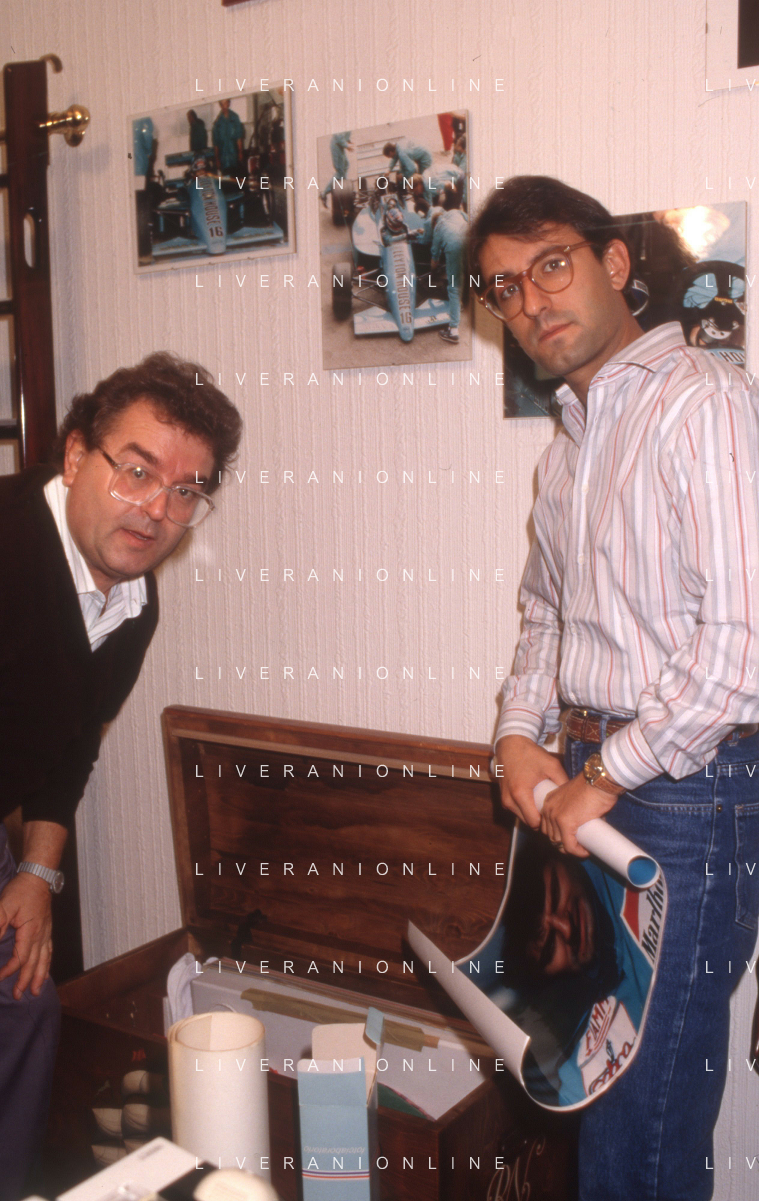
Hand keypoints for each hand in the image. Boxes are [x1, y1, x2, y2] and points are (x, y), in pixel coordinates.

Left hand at [0, 873, 52, 998]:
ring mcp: (46, 932)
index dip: (9, 971)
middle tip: (19, 995)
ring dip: (40, 976)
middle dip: (26, 981)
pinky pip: (49, 951)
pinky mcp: (47, 929)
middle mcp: (41, 935)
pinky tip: (45, 969)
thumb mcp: (4, 907)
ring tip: (36, 991)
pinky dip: (47, 963)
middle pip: (34, 963)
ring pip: (44, 959)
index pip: (20, 958)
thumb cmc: (21, 891)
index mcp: (31, 932)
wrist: (38, 877)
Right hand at [496, 734, 568, 830]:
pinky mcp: (503, 797)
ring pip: (522, 817)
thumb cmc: (530, 754)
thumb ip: (562, 782)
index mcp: (520, 793)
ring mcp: (504, 799)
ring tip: (544, 805)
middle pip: (528, 822)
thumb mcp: (551, 765)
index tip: (556, 816)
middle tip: (553, 812)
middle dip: (541, 820)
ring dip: (532, 814)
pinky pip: (517, 810)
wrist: (510, 744)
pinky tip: (535, 799)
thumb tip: (572, 797)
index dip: (547, 822)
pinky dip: (526, 808)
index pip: (534, 822)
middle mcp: (509, 800)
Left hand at [539, 773, 618, 856]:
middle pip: (550, 835)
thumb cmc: (593, 786)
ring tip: (582, 849)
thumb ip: (574, 810)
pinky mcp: (565, 823)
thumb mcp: (576, 798)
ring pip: (558, 842)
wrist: (599, 781)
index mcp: (549, 801)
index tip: (571, 840)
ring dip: (570, 849)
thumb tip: (583, 825)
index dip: (558, 835)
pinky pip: (568, 845)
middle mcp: (548, 809)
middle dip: (563, 844)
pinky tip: (584, 852)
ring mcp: (555, 816)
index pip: (547, 825)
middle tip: (577, 846)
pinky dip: (577, 851)